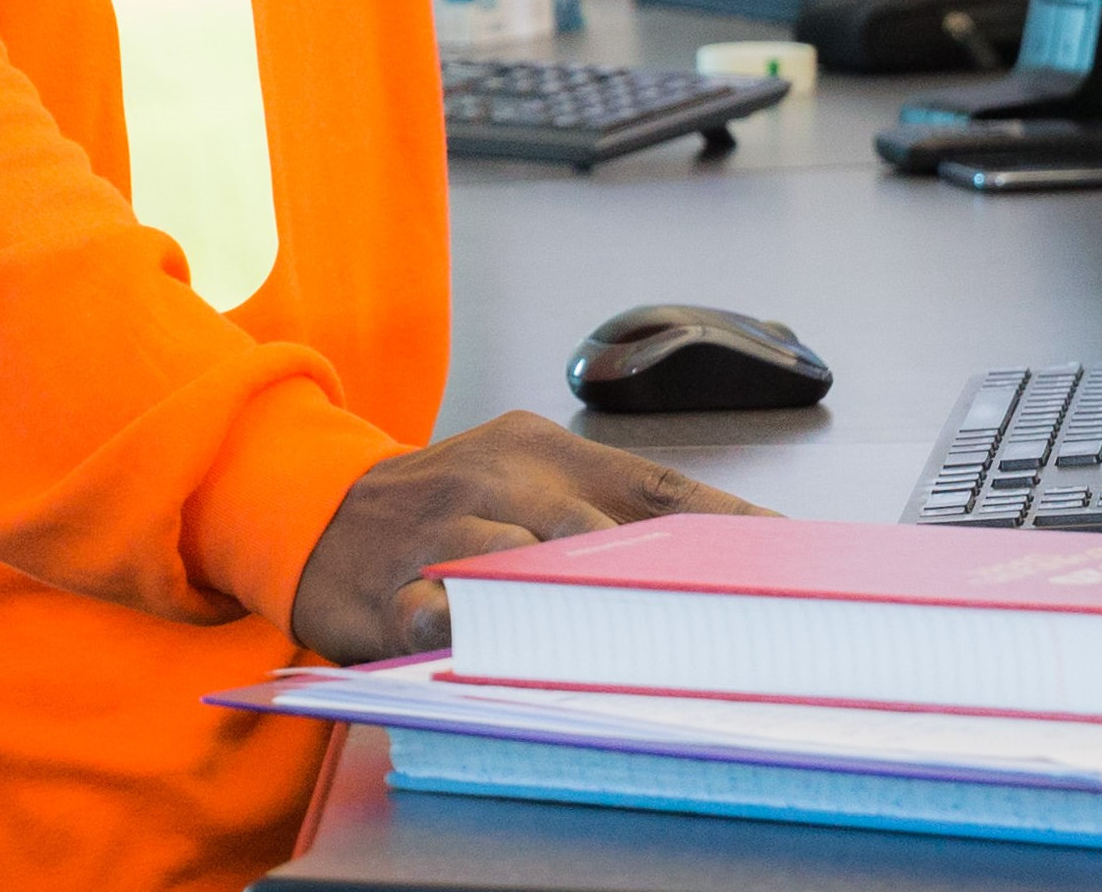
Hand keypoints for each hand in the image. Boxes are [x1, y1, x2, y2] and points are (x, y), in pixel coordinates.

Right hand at [287, 410, 767, 662]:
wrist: (313, 507)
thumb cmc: (444, 505)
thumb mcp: (521, 478)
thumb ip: (599, 512)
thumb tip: (704, 561)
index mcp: (543, 450)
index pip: (656, 486)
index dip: (726, 523)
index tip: (788, 558)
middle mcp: (500, 480)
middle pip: (600, 534)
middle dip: (658, 586)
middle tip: (719, 632)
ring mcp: (444, 531)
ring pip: (526, 570)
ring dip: (575, 611)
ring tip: (629, 649)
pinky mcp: (392, 588)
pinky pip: (443, 616)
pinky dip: (478, 636)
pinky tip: (505, 651)